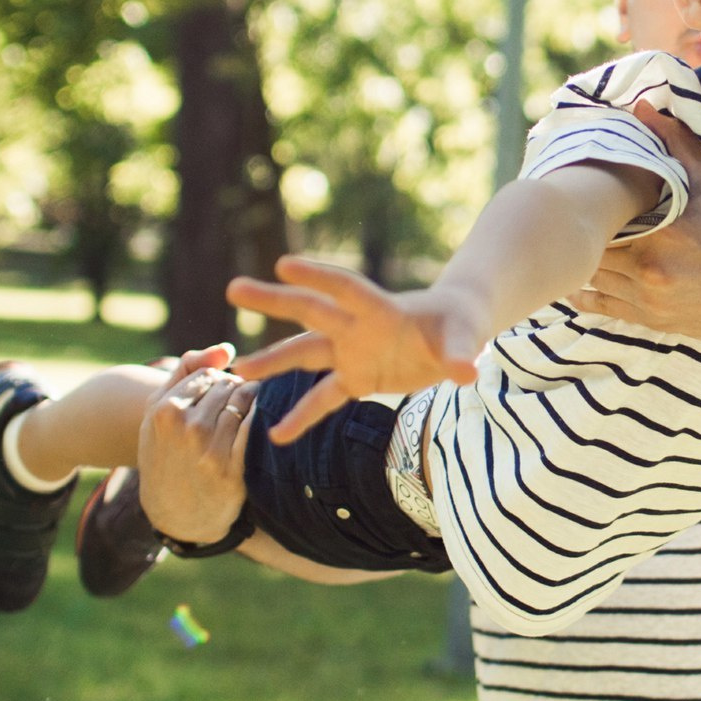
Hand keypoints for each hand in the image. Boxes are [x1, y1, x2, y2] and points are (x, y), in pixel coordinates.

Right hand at [136, 346, 259, 544]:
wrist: (172, 511)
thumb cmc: (164, 453)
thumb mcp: (159, 411)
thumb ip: (187, 371)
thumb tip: (227, 349)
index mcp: (165, 410)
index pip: (207, 375)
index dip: (218, 380)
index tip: (221, 391)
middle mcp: (187, 428)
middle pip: (227, 386)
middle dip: (236, 388)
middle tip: (239, 399)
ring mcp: (209, 450)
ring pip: (243, 403)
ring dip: (251, 400)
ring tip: (249, 408)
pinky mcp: (231, 470)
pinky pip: (254, 429)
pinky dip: (259, 418)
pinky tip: (258, 421)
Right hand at [227, 257, 490, 444]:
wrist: (452, 334)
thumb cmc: (458, 325)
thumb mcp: (463, 337)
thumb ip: (458, 354)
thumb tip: (466, 373)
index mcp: (381, 308)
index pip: (345, 288)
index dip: (317, 276)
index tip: (282, 264)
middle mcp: (358, 327)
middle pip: (310, 310)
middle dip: (274, 300)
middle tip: (234, 288)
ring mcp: (352, 351)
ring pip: (305, 352)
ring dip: (273, 360)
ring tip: (240, 370)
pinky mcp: (356, 377)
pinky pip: (323, 399)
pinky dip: (302, 417)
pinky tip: (277, 436)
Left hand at [571, 101, 700, 344]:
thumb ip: (679, 144)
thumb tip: (642, 108)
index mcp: (667, 231)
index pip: (604, 210)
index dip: (589, 195)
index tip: (581, 182)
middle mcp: (653, 269)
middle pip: (594, 244)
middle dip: (585, 225)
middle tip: (571, 208)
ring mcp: (652, 300)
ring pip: (594, 276)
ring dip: (585, 257)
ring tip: (574, 237)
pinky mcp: (656, 321)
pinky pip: (605, 307)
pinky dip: (587, 293)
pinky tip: (578, 281)